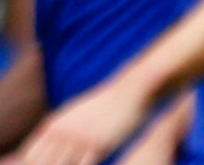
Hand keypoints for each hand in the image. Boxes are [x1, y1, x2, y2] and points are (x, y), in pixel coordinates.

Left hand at [21, 77, 152, 164]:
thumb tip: (49, 137)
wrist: (131, 89)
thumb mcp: (75, 110)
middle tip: (66, 162)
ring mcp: (80, 138)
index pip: (29, 156)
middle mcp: (63, 132)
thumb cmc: (106, 102)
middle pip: (42, 164)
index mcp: (53, 125)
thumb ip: (59, 126)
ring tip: (78, 162)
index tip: (49, 164)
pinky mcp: (99, 144)